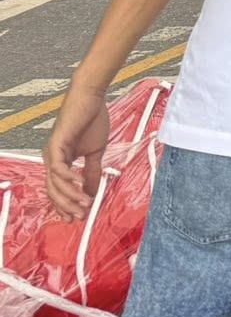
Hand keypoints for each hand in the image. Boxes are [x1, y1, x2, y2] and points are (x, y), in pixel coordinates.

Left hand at [43, 87, 109, 221]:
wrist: (90, 99)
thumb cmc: (92, 121)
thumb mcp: (95, 152)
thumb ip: (91, 172)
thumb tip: (92, 191)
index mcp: (59, 160)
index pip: (58, 189)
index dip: (65, 205)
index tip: (77, 217)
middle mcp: (51, 159)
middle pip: (54, 190)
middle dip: (67, 206)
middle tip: (81, 216)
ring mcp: (51, 152)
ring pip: (56, 183)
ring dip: (70, 196)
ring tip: (85, 204)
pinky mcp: (56, 145)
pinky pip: (59, 168)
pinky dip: (69, 179)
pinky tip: (80, 186)